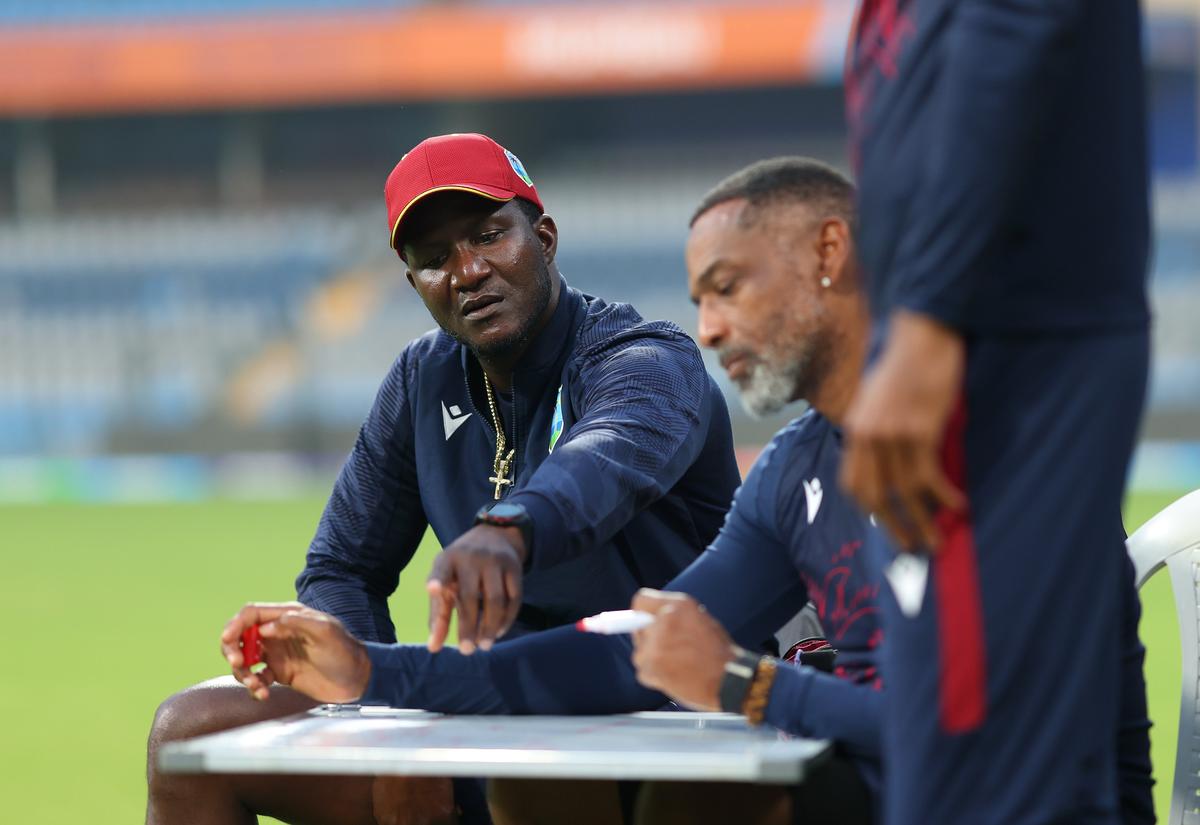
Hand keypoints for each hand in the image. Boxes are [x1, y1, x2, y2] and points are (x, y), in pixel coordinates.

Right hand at [220, 602, 370, 702]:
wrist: (358, 679)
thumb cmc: (345, 651)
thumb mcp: (325, 632)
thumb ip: (297, 623)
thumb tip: (265, 627)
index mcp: (289, 616)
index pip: (252, 614)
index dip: (235, 624)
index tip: (229, 640)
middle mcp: (279, 633)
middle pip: (241, 635)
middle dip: (232, 649)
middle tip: (239, 664)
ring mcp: (277, 653)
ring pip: (244, 659)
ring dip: (241, 673)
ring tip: (255, 685)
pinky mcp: (280, 673)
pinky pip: (255, 678)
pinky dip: (253, 686)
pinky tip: (262, 694)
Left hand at [426, 524, 524, 654]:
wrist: (495, 535)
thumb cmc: (461, 568)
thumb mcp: (446, 581)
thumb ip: (439, 613)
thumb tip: (433, 648)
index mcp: (448, 559)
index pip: (441, 569)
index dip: (437, 579)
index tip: (432, 590)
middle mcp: (471, 557)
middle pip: (470, 596)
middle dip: (468, 626)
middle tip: (466, 650)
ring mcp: (495, 560)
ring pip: (496, 600)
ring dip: (490, 626)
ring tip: (484, 645)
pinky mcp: (515, 567)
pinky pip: (514, 598)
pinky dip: (507, 618)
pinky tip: (499, 631)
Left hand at [630, 589, 735, 710]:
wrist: (730, 679)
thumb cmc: (718, 651)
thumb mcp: (699, 618)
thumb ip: (673, 615)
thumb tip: (647, 621)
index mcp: (678, 605)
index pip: (641, 600)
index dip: (642, 613)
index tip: (646, 623)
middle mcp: (663, 621)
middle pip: (638, 628)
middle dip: (649, 639)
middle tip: (670, 650)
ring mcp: (654, 645)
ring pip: (640, 653)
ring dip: (653, 660)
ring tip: (677, 665)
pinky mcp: (651, 668)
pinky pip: (643, 672)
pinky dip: (655, 677)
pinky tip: (675, 677)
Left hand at [840, 310, 966, 551]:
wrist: (923, 334)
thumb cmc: (908, 363)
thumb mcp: (879, 397)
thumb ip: (878, 428)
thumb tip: (891, 460)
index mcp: (856, 428)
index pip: (853, 482)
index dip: (869, 508)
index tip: (886, 524)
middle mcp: (868, 435)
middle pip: (875, 495)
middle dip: (895, 527)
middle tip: (914, 547)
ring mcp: (893, 433)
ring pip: (905, 491)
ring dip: (924, 520)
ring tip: (939, 540)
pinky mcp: (920, 428)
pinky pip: (929, 474)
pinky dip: (944, 495)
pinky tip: (959, 506)